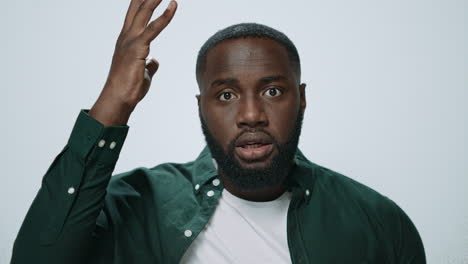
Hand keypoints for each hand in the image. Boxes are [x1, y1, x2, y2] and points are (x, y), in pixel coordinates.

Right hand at [89, 0, 177, 125]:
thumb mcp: (142, 72)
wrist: (119, 98)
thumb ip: (149, 64)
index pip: (134, 14)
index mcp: (126, 40)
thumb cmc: (129, 87)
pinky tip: (173, 5)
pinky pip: (153, 28)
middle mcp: (126, 37)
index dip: (141, 1)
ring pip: (144, 12)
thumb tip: (155, 61)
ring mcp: (130, 41)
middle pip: (137, 8)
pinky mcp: (137, 48)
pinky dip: (164, 16)